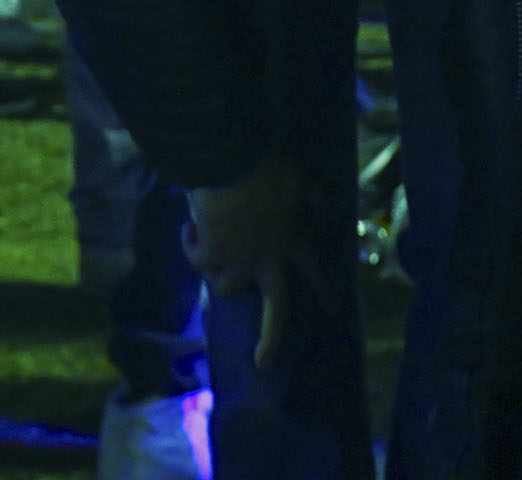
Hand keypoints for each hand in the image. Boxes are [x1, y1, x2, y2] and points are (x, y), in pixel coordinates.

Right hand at [182, 156, 319, 366]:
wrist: (232, 159)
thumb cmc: (267, 166)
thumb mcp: (295, 179)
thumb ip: (309, 193)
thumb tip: (326, 197)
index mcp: (291, 239)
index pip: (313, 268)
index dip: (322, 288)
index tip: (331, 311)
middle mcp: (268, 257)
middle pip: (277, 309)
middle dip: (271, 339)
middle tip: (264, 362)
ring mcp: (239, 260)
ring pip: (224, 285)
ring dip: (215, 269)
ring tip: (206, 244)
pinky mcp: (212, 254)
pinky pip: (196, 257)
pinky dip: (191, 242)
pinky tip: (190, 227)